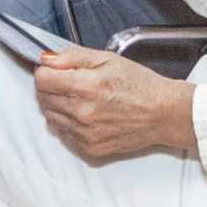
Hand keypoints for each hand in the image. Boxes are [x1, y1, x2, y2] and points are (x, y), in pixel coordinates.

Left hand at [33, 42, 196, 163]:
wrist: (164, 114)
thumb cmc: (141, 85)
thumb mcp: (108, 59)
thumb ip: (73, 57)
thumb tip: (46, 59)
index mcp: (86, 86)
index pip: (42, 80)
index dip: (46, 71)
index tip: (54, 71)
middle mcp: (82, 113)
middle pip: (43, 99)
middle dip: (52, 87)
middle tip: (71, 82)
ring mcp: (85, 134)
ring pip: (51, 117)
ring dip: (59, 106)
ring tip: (81, 99)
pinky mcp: (89, 148)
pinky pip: (64, 134)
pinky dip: (69, 124)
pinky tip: (87, 115)